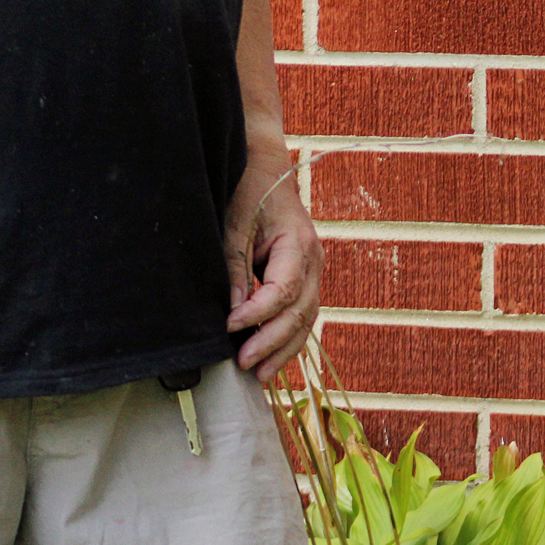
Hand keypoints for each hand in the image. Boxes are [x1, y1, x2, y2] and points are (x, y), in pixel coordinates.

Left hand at [224, 158, 320, 383]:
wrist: (267, 169)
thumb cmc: (248, 191)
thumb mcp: (235, 224)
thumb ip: (234, 267)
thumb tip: (232, 312)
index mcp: (299, 243)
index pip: (284, 289)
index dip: (258, 313)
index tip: (230, 327)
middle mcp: (314, 261)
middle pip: (300, 312)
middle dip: (272, 341)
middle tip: (243, 363)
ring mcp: (314, 271)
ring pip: (306, 320)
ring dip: (284, 349)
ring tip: (259, 375)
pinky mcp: (305, 279)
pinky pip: (302, 315)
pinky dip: (288, 339)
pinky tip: (271, 360)